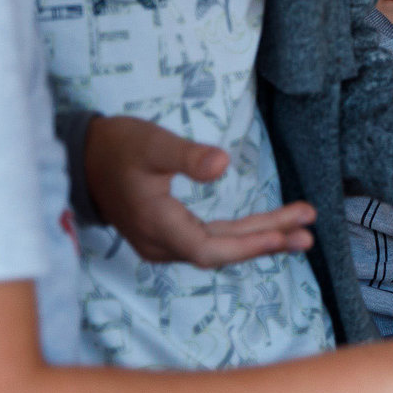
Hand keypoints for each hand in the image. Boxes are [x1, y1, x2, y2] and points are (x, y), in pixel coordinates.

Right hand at [82, 115, 316, 266]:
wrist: (82, 158)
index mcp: (157, 224)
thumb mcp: (152, 143)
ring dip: (257, 238)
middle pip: (221, 250)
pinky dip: (239, 236)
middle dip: (267, 239)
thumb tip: (224, 164)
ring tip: (299, 232)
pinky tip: (264, 230)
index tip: (283, 234)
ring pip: (217, 247)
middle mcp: (160, 243)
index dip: (248, 245)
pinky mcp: (166, 235)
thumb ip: (187, 155)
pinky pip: (208, 241)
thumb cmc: (117, 146)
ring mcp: (162, 242)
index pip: (210, 248)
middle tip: (309, 231)